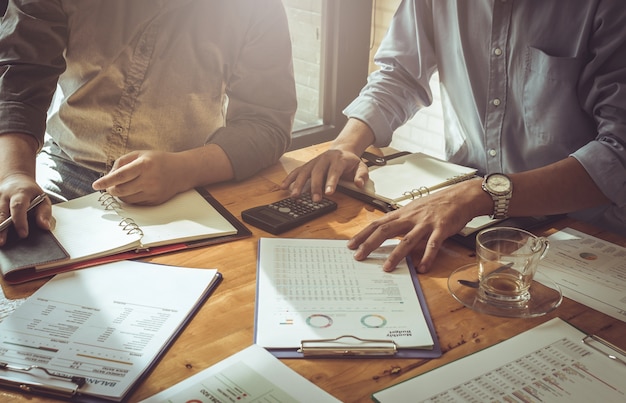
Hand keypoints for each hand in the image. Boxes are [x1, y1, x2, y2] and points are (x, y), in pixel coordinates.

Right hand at [0, 174, 51, 244]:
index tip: (23, 234)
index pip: (18, 206)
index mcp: (21, 192)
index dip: (20, 220)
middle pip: (2, 212)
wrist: (15, 179)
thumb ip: (44, 213)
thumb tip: (45, 226)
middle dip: (1, 228)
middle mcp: (5, 195)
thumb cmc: (30, 192)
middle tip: (3, 242)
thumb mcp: (42, 199)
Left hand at [92, 150, 184, 204]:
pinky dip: (130, 198)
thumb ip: (121, 162)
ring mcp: (153, 192)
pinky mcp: (155, 201)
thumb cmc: (158, 160)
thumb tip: (108, 177)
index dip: (105, 181)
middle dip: (111, 189)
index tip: (95, 185)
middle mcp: (149, 180)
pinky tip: (135, 190)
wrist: (182, 171)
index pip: (120, 176)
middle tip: (110, 185)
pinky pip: (135, 203)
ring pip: (126, 199)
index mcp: (144, 165)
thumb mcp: (140, 154)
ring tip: (125, 186)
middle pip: (120, 190)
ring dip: (120, 194)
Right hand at [281, 149, 369, 201]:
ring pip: (305, 171)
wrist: (342, 149)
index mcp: (338, 159)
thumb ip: (362, 176)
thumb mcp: (361, 166)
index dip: (331, 182)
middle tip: (315, 199)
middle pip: (317, 172)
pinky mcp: (308, 165)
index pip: (334, 171)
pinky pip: (297, 171)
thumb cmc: (350, 161)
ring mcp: (314, 161)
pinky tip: (284, 186)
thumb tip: (359, 184)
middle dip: (315, 186)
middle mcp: (324, 159)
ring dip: (298, 184)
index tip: (328, 193)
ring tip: (294, 195)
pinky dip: (290, 178)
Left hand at [347, 179, 485, 272]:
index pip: (377, 224)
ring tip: (386, 268)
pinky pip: (433, 244)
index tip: (350, 245)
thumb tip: (383, 232)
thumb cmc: (436, 204)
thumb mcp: (413, 210)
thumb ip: (399, 221)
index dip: (363, 234)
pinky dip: (427, 257)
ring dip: (396, 255)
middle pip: (386, 230)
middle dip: (370, 244)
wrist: (459, 196)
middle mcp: (410, 218)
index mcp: (402, 214)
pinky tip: (422, 268)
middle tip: (359, 256)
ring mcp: (425, 223)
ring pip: (407, 240)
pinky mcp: (441, 229)